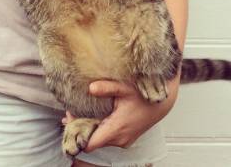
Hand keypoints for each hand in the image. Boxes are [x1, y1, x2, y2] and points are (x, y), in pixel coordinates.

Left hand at [61, 78, 177, 151]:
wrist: (161, 103)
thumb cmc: (143, 95)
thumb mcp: (124, 88)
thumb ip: (107, 88)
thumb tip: (90, 88)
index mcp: (117, 130)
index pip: (90, 143)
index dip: (77, 133)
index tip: (69, 119)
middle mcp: (119, 139)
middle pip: (92, 141)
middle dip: (80, 128)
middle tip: (69, 112)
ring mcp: (123, 140)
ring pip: (99, 139)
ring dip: (89, 127)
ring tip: (77, 113)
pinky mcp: (125, 137)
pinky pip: (107, 137)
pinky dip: (98, 128)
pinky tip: (91, 116)